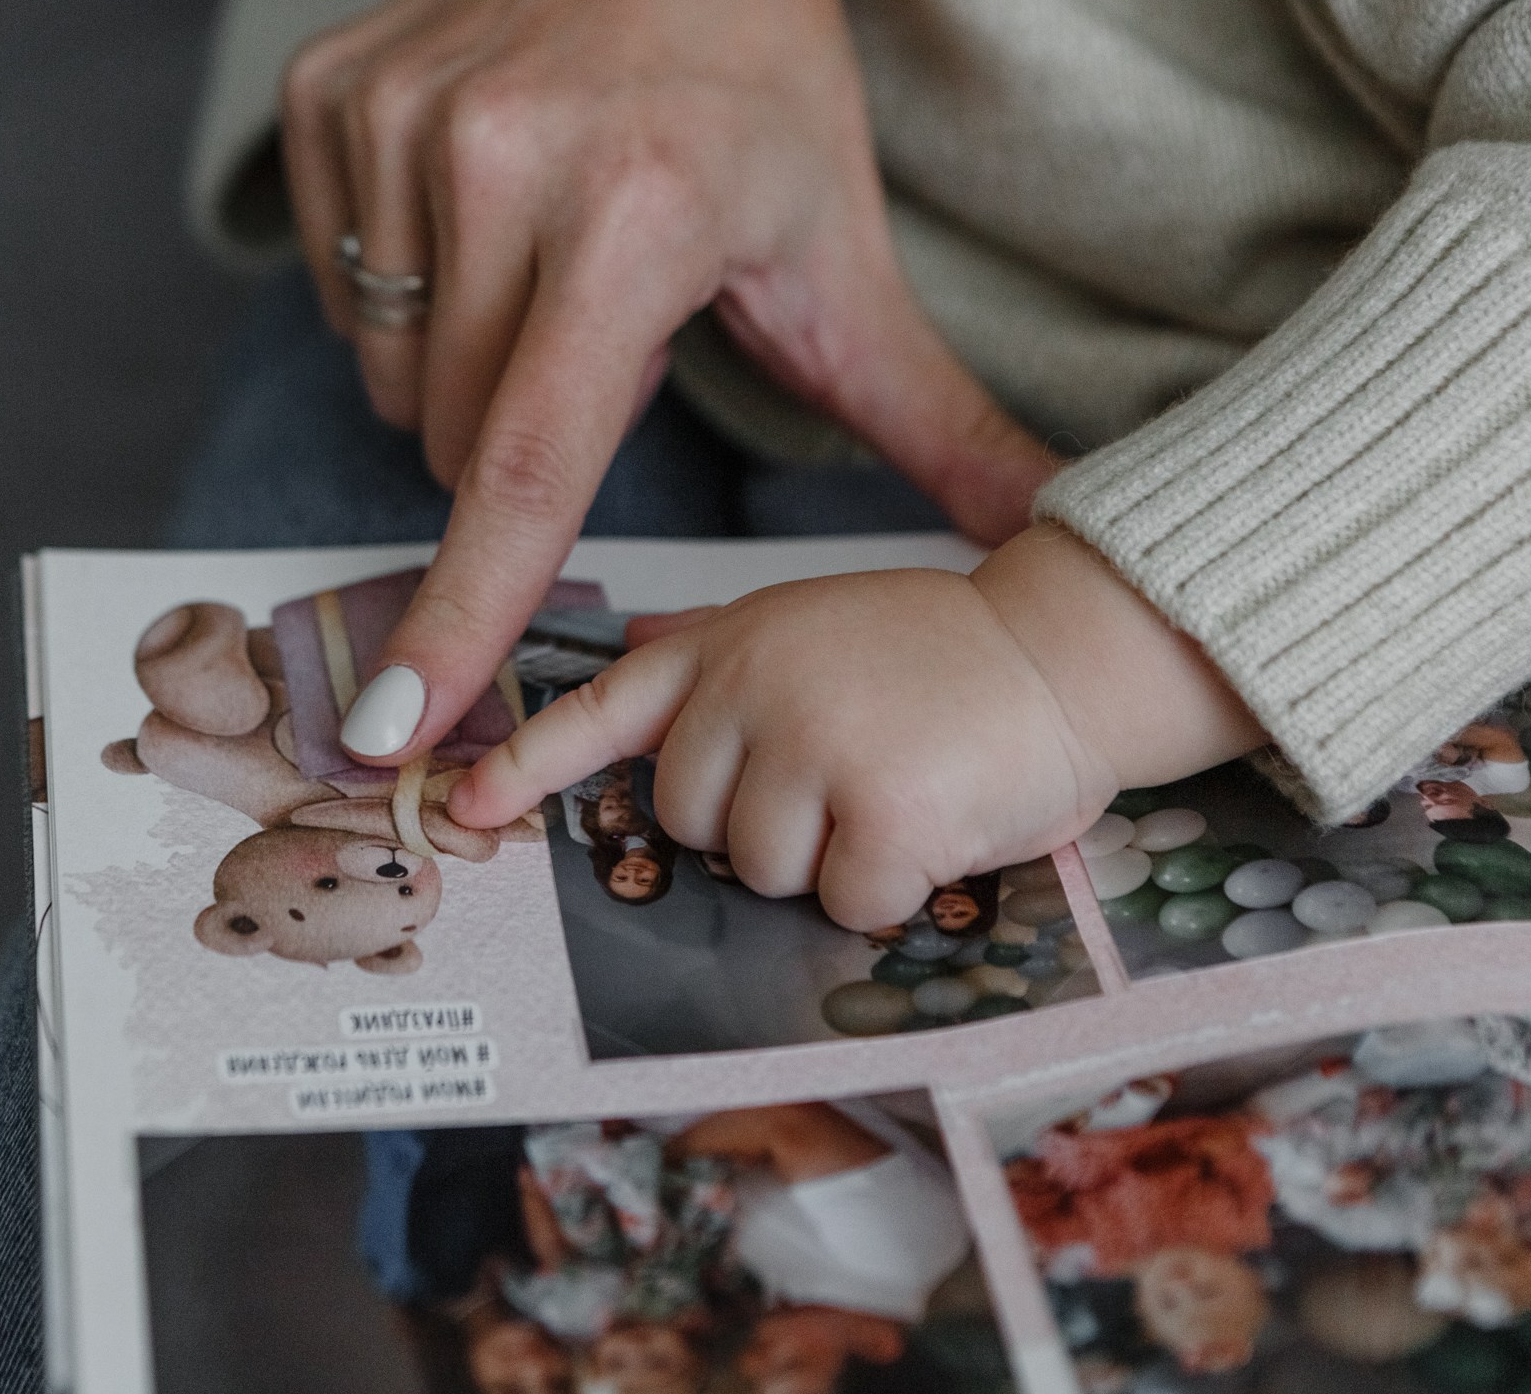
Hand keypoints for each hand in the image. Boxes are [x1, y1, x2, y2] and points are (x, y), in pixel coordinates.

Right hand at [291, 0, 1056, 762]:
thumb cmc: (762, 88)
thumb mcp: (846, 254)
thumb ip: (930, 418)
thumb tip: (1043, 542)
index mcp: (638, 218)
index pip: (525, 467)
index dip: (464, 616)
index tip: (394, 735)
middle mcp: (497, 160)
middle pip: (455, 441)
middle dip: (525, 438)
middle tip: (608, 329)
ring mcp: (399, 120)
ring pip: (393, 374)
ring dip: (467, 370)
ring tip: (550, 262)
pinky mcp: (330, 94)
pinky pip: (341, 290)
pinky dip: (406, 293)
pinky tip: (482, 210)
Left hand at [451, 529, 1266, 931]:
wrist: (1070, 647)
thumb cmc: (950, 656)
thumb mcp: (816, 627)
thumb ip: (725, 659)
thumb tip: (636, 657)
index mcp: (731, 644)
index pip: (603, 707)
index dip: (528, 764)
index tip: (460, 802)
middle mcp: (753, 685)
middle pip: (692, 825)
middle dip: (767, 830)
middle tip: (851, 777)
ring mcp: (810, 742)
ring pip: (767, 872)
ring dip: (834, 861)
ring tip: (902, 787)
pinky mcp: (876, 805)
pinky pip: (848, 903)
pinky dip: (895, 888)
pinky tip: (939, 821)